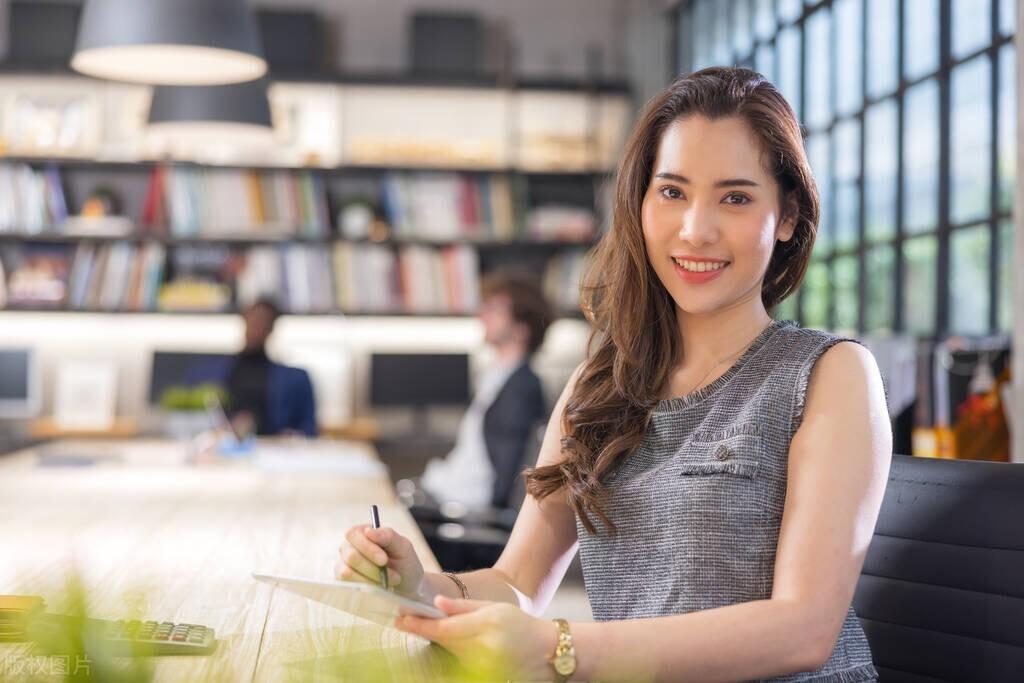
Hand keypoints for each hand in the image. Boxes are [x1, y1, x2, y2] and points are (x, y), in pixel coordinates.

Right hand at [335, 525, 424, 599]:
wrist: (407, 588)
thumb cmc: (404, 563)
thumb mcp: (403, 547)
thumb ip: (387, 536)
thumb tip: (368, 531)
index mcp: (361, 532)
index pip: (353, 534)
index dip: (368, 548)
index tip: (384, 560)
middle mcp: (348, 547)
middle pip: (351, 556)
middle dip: (373, 569)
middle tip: (394, 576)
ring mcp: (343, 565)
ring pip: (347, 573)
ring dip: (372, 580)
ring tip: (388, 583)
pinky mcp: (344, 583)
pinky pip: (349, 586)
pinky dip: (367, 588)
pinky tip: (379, 588)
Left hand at [395, 596, 557, 680]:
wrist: (543, 651)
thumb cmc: (519, 625)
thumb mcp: (493, 608)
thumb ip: (463, 606)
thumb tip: (436, 603)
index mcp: (487, 626)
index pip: (444, 628)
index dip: (420, 624)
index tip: (401, 618)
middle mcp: (482, 648)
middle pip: (442, 640)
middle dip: (420, 629)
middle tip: (401, 619)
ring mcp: (481, 665)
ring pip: (446, 649)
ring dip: (433, 638)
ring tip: (419, 624)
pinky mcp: (480, 674)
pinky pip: (456, 658)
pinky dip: (447, 647)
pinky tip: (444, 637)